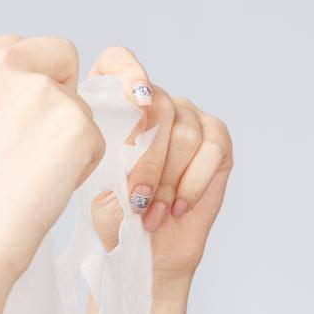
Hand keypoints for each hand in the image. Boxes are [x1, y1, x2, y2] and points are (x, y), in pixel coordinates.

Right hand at [0, 35, 105, 291]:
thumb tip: (30, 88)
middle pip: (57, 55)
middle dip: (57, 90)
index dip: (21, 85)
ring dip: (64, 134)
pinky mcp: (75, 123)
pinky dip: (80, 163)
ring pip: (77, 101)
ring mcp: (39, 91)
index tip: (7, 122)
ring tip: (27, 176)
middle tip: (32, 143)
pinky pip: (95, 136)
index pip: (14, 48)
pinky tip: (45, 186)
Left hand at [83, 47, 234, 285]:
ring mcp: (187, 117)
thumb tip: (129, 146)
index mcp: (110, 102)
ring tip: (152, 214)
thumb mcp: (96, 186)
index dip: (128, 71)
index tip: (137, 100)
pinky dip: (192, 183)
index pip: (116, 62)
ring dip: (167, 181)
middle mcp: (152, 102)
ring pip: (183, 133)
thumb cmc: (113, 216)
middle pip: (158, 108)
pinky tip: (177, 207)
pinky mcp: (217, 140)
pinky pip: (212, 149)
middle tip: (137, 200)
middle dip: (147, 161)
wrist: (146, 250)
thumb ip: (107, 158)